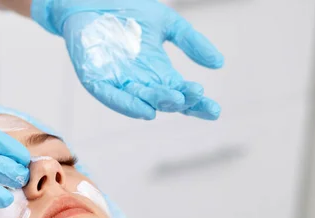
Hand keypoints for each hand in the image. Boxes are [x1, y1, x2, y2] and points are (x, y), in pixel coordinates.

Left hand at [32, 0, 223, 119]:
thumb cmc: (127, 9)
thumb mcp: (167, 22)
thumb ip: (191, 42)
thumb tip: (219, 64)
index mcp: (157, 71)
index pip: (180, 93)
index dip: (196, 103)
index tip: (214, 110)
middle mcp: (140, 81)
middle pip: (163, 100)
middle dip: (180, 101)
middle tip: (194, 96)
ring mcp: (118, 81)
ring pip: (141, 99)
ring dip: (158, 102)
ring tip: (176, 101)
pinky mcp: (96, 79)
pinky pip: (111, 96)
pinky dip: (127, 104)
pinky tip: (144, 110)